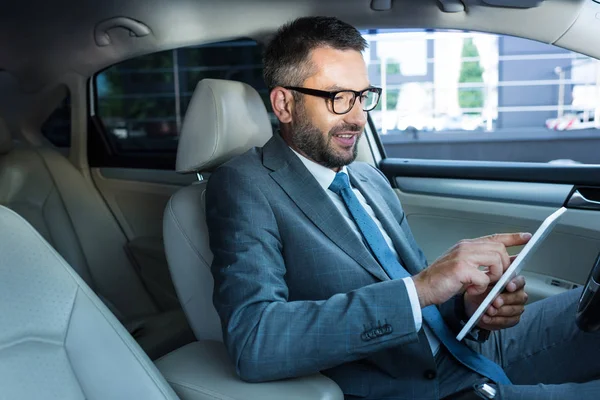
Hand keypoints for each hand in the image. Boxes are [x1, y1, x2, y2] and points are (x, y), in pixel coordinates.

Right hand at [411, 233, 530, 307]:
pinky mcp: (461, 269)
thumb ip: (484, 263)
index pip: (495, 237)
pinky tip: (470, 288)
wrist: (422, 287)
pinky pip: (484, 278)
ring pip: (495, 262)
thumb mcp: (465, 267)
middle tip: (495, 278)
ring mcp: (463, 256)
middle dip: (503, 267)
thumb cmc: (442, 279)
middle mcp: (465, 247)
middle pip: (499, 250)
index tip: (527, 238)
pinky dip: (480, 287)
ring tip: (481, 284)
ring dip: (493, 277)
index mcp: (467, 245)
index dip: (513, 237)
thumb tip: (507, 263)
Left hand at [465, 272, 527, 330]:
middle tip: (495, 302)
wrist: (475, 305)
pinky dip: (495, 320)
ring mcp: (518, 308)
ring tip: (488, 310)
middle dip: (505, 299)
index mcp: (513, 282)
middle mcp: (518, 295)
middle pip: (518, 297)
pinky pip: (506, 321)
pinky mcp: (513, 319)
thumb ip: (490, 278)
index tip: (509, 286)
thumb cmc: (482, 290)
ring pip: (512, 310)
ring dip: (499, 311)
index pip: (520, 281)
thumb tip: (492, 275)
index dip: (516, 283)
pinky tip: (486, 318)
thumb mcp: (483, 282)